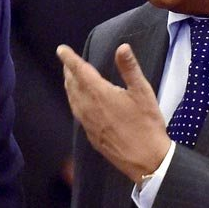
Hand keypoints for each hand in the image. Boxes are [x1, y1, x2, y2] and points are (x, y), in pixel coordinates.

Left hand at [57, 43, 170, 184]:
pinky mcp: (90, 135)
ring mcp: (87, 123)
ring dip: (70, 85)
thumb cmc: (147, 124)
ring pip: (72, 99)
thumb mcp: (143, 92)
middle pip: (72, 84)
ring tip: (70, 77)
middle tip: (67, 61)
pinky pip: (76, 112)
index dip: (69, 58)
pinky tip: (79, 102)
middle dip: (69, 70)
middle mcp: (88, 107)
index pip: (79, 70)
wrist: (146, 160)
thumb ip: (130, 68)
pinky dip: (74, 100)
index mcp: (99, 94)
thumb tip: (122, 47)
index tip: (61, 50)